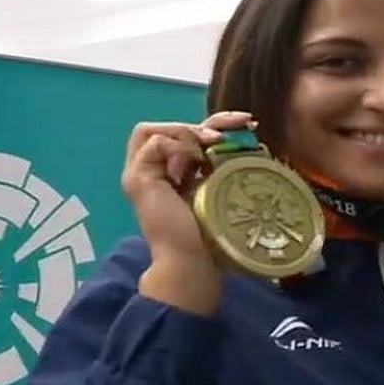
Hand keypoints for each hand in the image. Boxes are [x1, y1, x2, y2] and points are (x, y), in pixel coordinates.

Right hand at [121, 110, 253, 311]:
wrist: (192, 262)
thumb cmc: (210, 234)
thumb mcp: (218, 187)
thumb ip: (217, 162)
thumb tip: (242, 134)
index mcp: (169, 173)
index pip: (181, 133)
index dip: (212, 123)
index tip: (246, 123)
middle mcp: (148, 171)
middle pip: (166, 127)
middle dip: (205, 122)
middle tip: (237, 126)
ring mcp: (138, 174)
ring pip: (152, 130)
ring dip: (186, 134)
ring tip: (209, 150)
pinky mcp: (137, 180)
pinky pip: (154, 143)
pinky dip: (177, 148)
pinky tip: (192, 166)